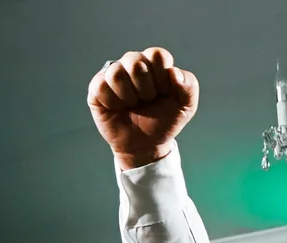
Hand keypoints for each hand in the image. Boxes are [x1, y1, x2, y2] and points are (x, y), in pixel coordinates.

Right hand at [88, 47, 198, 168]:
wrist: (146, 145)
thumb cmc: (165, 122)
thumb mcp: (186, 106)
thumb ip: (189, 85)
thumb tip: (173, 72)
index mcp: (154, 64)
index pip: (157, 54)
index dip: (162, 77)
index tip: (164, 93)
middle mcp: (132, 64)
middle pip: (136, 60)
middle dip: (146, 88)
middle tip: (147, 101)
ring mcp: (113, 74)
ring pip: (116, 72)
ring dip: (129, 96)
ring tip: (132, 105)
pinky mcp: (97, 87)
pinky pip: (101, 86)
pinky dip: (113, 102)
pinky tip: (118, 108)